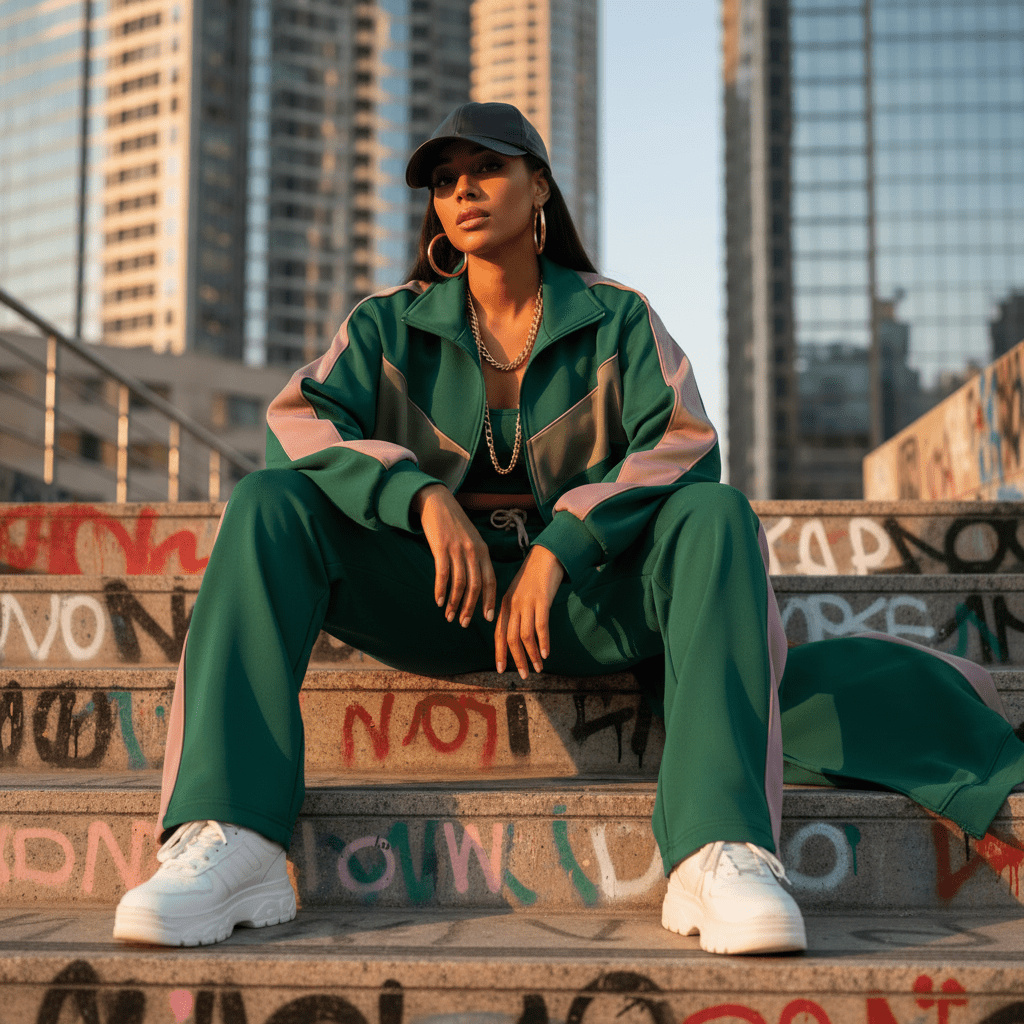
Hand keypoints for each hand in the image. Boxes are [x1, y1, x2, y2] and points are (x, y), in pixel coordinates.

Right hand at [414, 484, 496, 626]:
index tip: (489, 618)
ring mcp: (457, 549)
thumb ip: (475, 558)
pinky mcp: (441, 547)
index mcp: (483, 550)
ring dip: (455, 603)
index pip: (490, 580)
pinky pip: (443, 574)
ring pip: (460, 583)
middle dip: (471, 608)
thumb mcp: (471, 539)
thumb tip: (477, 583)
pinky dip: (441, 590)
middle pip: (476, 586)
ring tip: (450, 616)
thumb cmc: (454, 523)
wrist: (437, 501)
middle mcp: (473, 550)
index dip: (490, 600)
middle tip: (465, 623)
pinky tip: (439, 601)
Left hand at [494, 544, 565, 678]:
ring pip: (525, 635)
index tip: (501, 670)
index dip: (499, 653)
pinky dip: (543, 642)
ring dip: (531, 655)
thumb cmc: (534, 576)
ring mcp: (527, 603)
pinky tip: (546, 653)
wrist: (547, 555)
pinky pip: (540, 625)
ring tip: (538, 669)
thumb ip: (515, 611)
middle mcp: (513, 605)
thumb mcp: (519, 593)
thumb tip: (515, 632)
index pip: (498, 633)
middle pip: (510, 638)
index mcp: (505, 604)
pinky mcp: (542, 600)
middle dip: (516, 659)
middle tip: (523, 675)